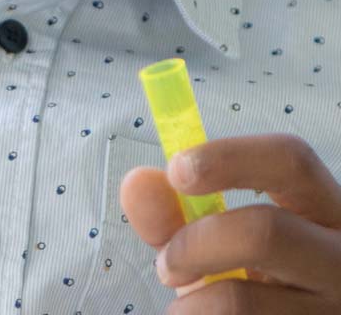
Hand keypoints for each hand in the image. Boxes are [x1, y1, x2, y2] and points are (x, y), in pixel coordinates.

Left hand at [120, 133, 340, 310]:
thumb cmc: (253, 279)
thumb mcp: (217, 240)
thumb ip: (175, 211)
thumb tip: (136, 182)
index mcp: (323, 209)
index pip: (289, 160)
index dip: (228, 157)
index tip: (176, 171)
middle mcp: (340, 259)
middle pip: (266, 232)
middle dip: (196, 243)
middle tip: (165, 263)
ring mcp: (332, 311)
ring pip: (244, 301)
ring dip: (191, 304)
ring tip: (183, 307)